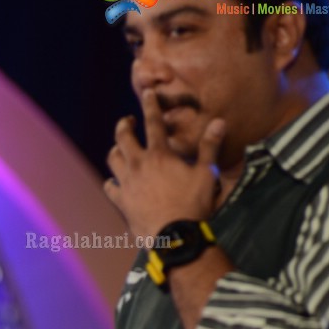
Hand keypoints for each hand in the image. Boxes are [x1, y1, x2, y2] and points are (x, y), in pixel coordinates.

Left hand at [105, 89, 223, 238]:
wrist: (173, 234)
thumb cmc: (193, 203)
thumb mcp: (206, 173)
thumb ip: (210, 146)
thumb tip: (219, 121)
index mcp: (159, 155)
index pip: (153, 123)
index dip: (150, 105)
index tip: (146, 93)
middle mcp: (138, 164)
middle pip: (123, 137)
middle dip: (124, 125)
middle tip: (127, 121)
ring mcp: (126, 183)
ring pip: (112, 159)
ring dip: (115, 150)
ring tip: (119, 147)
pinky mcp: (120, 201)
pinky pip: (109, 187)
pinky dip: (111, 181)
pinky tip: (114, 181)